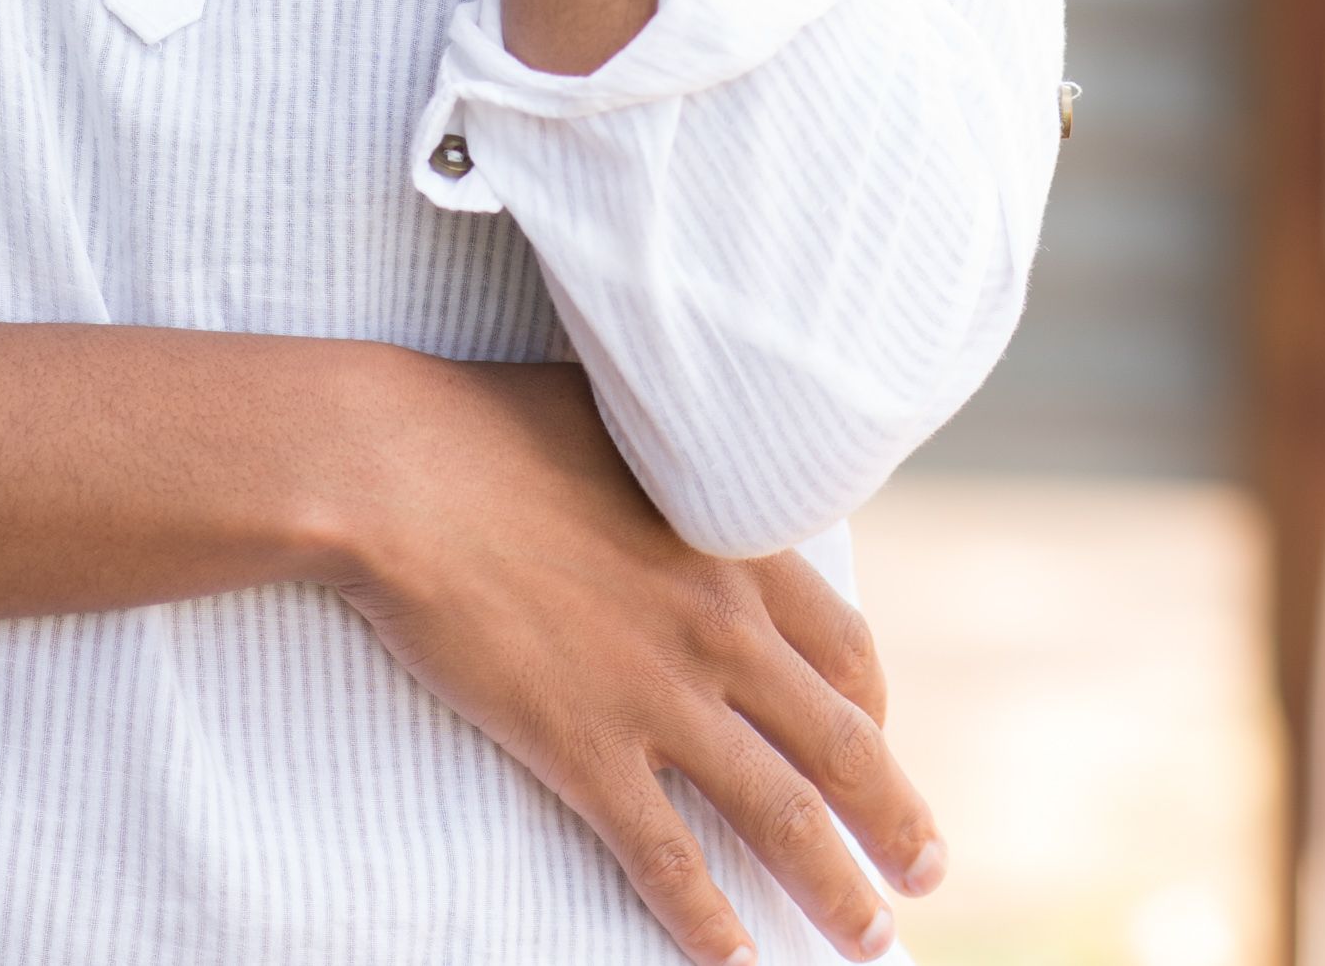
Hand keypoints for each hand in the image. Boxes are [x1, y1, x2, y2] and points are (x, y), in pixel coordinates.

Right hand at [335, 358, 942, 963]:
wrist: (399, 469)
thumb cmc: (491, 423)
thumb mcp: (621, 414)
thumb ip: (676, 457)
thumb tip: (690, 453)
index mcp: (733, 544)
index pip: (843, 649)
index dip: (871, 710)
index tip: (875, 745)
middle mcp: (718, 627)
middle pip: (842, 745)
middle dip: (896, 822)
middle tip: (926, 874)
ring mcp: (655, 694)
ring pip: (779, 816)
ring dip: (835, 891)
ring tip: (871, 944)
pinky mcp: (583, 747)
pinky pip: (665, 857)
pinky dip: (706, 921)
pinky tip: (735, 962)